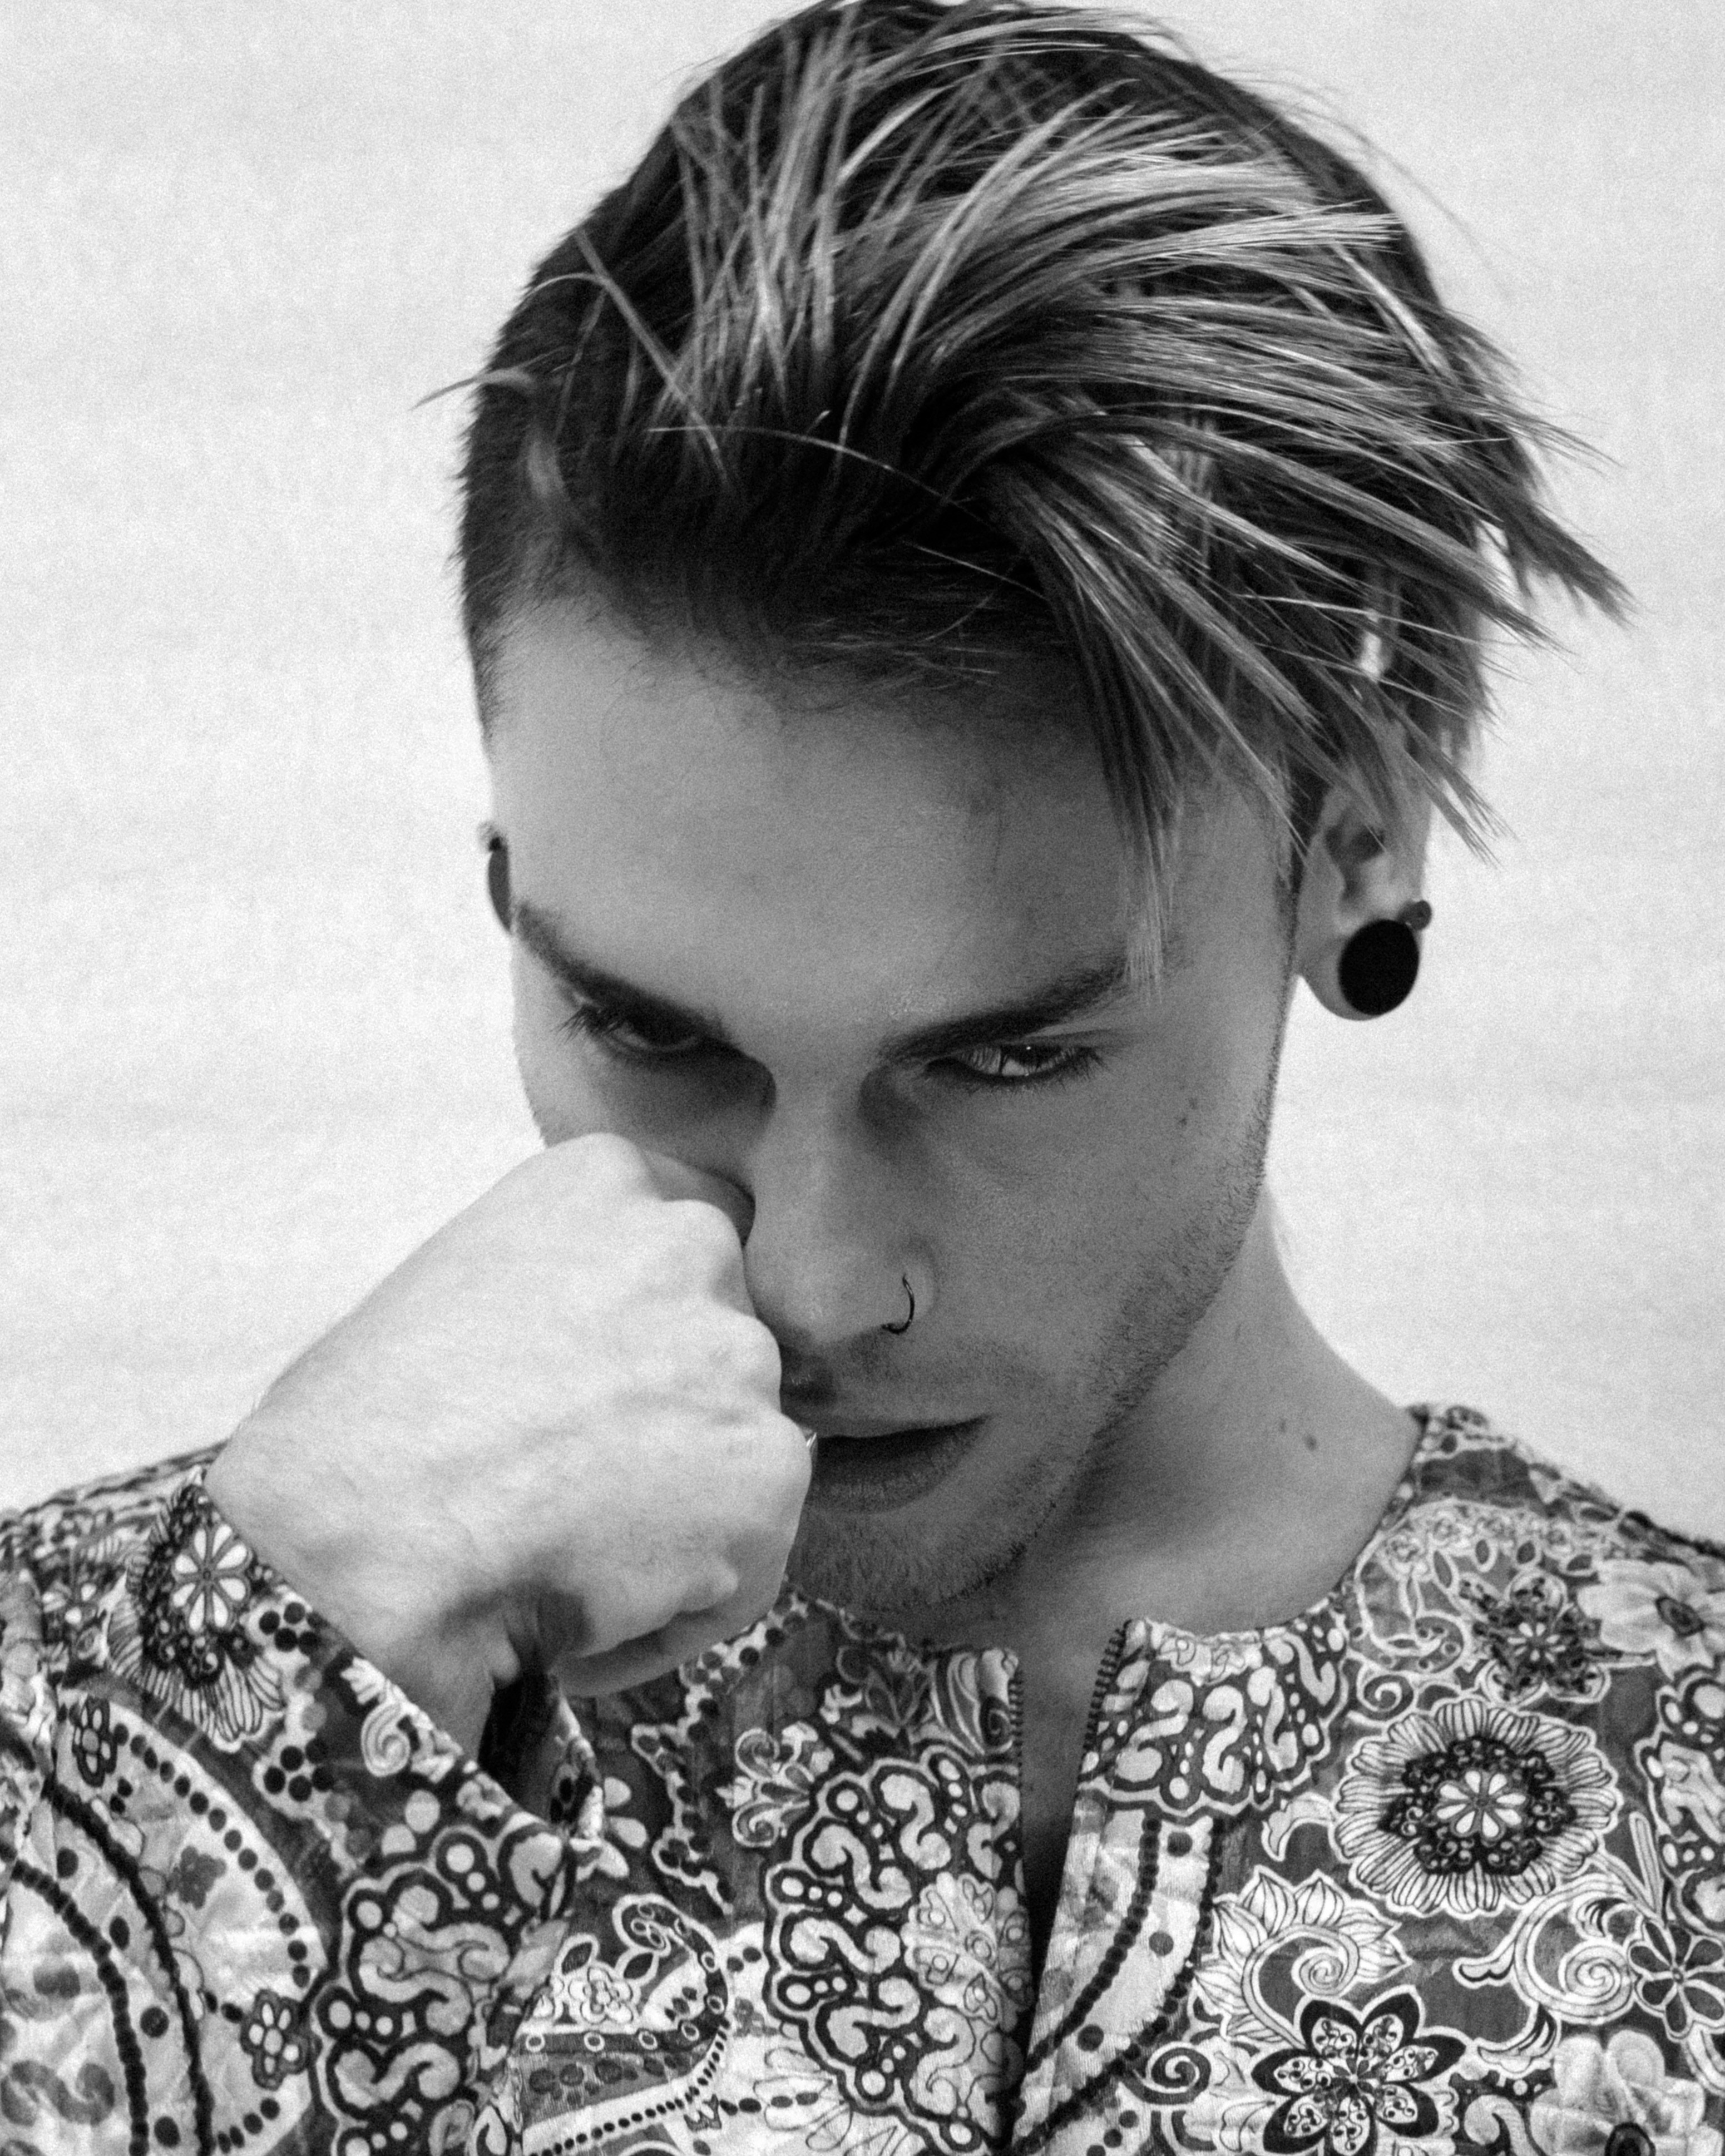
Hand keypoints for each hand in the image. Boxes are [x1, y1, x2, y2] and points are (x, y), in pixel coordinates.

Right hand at [207, 1134, 807, 1752]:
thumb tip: (604, 1357)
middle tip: (566, 1487)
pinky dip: (680, 1610)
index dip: (622, 1352)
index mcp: (606, 1178)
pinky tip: (589, 1616)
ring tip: (564, 1556)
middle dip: (661, 1424)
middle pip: (712, 1351)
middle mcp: (691, 1241)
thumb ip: (560, 1289)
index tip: (562, 1405)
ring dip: (671, 1518)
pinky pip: (747, 1561)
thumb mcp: (454, 1282)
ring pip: (734, 1456)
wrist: (350, 1542)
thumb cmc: (359, 1429)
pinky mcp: (771, 1469)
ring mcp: (739, 1355)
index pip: (667, 1262)